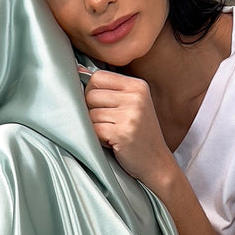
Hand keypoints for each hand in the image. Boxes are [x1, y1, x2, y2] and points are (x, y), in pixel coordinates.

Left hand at [82, 69, 175, 192]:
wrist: (157, 163)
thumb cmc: (139, 135)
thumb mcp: (131, 105)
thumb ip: (107, 89)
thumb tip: (77, 70)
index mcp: (137, 86)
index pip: (97, 77)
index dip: (91, 92)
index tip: (101, 107)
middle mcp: (135, 97)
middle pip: (90, 94)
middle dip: (92, 112)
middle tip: (109, 124)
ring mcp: (130, 114)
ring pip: (90, 113)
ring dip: (95, 127)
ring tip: (112, 134)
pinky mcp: (122, 132)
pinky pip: (93, 129)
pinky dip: (97, 139)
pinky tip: (111, 142)